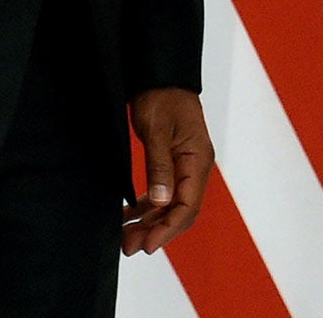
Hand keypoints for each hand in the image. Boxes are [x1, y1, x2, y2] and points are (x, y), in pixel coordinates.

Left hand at [123, 87, 213, 253]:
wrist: (161, 75)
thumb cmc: (162, 97)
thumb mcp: (156, 130)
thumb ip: (159, 166)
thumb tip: (160, 201)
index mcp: (197, 160)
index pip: (187, 206)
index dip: (167, 229)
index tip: (147, 245)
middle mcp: (195, 168)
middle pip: (179, 211)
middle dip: (155, 231)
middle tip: (129, 247)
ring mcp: (185, 167)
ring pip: (169, 205)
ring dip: (149, 223)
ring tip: (125, 238)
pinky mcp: (173, 164)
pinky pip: (162, 194)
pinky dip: (145, 207)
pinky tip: (126, 217)